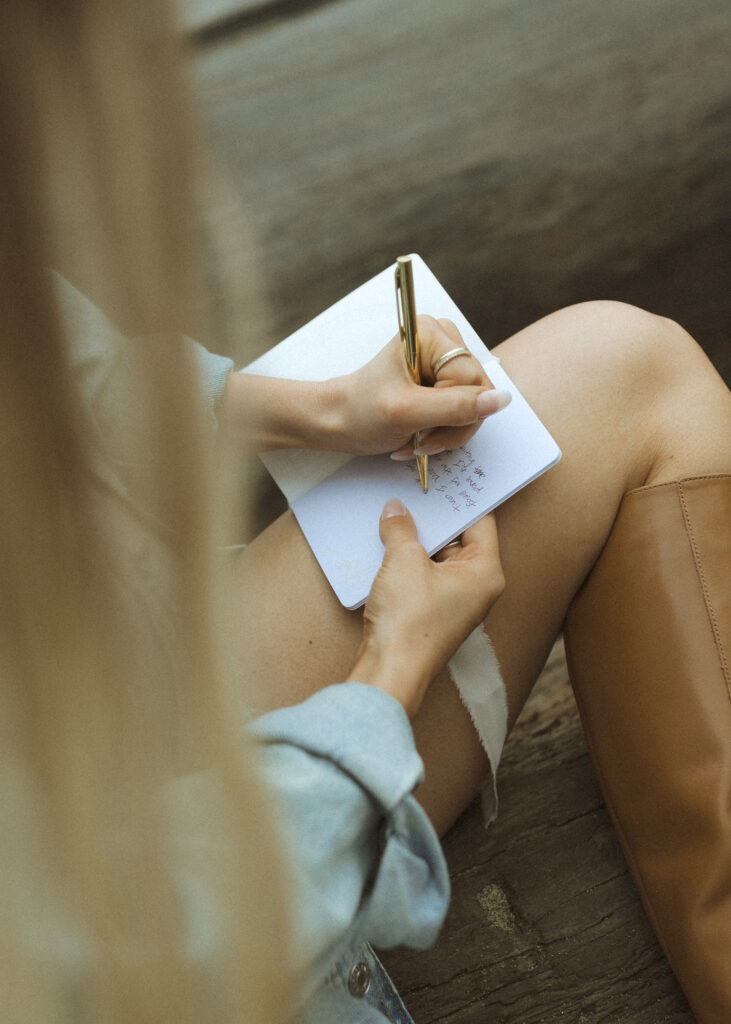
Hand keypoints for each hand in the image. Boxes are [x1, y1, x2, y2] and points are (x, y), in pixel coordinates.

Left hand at [331, 316, 510, 455]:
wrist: (340, 421)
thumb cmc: (362, 413)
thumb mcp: (408, 413)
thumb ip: (456, 406)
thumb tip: (502, 400)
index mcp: (430, 334)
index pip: (472, 380)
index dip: (455, 413)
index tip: (423, 434)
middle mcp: (443, 339)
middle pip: (478, 392)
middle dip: (452, 425)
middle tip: (421, 441)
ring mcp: (446, 359)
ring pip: (475, 404)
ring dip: (449, 431)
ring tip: (418, 440)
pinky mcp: (445, 378)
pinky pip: (466, 408)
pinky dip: (446, 429)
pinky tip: (422, 435)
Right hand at [346, 501, 504, 716]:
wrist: (390, 671)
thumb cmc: (409, 621)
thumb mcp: (403, 561)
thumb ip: (402, 529)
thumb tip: (396, 510)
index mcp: (486, 572)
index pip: (482, 521)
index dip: (463, 496)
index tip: (448, 476)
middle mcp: (478, 588)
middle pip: (461, 538)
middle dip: (436, 517)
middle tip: (416, 490)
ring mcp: (456, 603)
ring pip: (440, 558)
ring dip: (419, 539)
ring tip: (397, 512)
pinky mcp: (433, 614)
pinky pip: (425, 576)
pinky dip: (410, 561)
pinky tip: (387, 544)